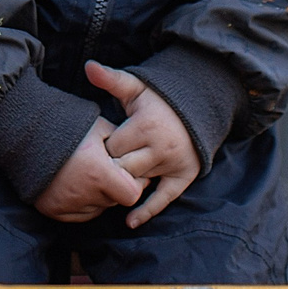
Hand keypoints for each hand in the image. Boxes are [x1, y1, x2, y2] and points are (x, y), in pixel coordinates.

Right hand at [32, 115, 147, 223]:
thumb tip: (137, 157)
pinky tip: (73, 183)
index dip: (132, 183)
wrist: (24, 132)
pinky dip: (81, 203)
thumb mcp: (99, 127)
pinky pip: (79, 214)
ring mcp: (66, 204)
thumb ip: (122, 145)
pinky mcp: (53, 210)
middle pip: (114, 201)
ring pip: (97, 208)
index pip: (131, 194)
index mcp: (98, 173)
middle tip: (103, 168)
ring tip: (85, 173)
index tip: (123, 170)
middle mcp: (83, 193)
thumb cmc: (66, 126)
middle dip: (114, 187)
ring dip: (98, 196)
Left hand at [88, 61, 203, 227]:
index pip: (112, 147)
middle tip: (98, 167)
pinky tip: (129, 221)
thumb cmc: (159, 98)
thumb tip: (88, 66)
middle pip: (122, 168)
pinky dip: (147, 211)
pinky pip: (164, 199)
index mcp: (146, 125)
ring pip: (138, 182)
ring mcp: (174, 163)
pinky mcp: (184, 176)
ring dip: (124, 183)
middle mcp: (161, 147)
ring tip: (108, 184)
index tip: (95, 147)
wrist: (198, 107)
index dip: (100, 149)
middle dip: (109, 168)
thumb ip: (111, 79)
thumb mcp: (136, 86)